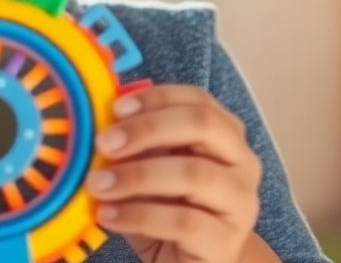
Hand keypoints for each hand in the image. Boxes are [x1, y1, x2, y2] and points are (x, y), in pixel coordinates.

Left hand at [86, 85, 263, 262]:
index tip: (116, 108)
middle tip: (104, 143)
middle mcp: (242, 163)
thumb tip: (102, 119)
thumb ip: (135, 142)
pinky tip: (108, 215)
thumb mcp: (148, 168)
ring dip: (138, 175)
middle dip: (148, 129)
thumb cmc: (166, 207)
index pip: (198, 100)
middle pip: (203, 125)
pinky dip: (139, 215)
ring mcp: (240, 203)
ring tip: (97, 184)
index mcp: (225, 135)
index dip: (157, 98)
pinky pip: (184, 222)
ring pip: (195, 174)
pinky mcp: (226, 242)